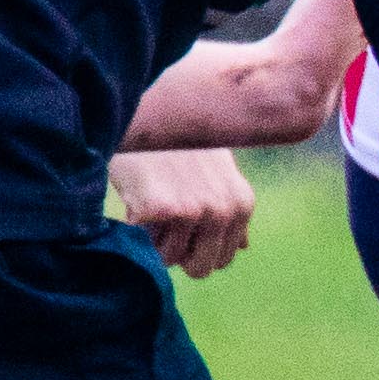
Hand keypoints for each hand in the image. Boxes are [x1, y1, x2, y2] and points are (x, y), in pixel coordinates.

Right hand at [110, 144, 258, 275]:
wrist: (143, 111)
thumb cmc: (176, 144)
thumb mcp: (218, 173)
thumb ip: (230, 210)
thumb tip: (244, 247)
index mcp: (242, 204)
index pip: (224, 258)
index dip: (197, 249)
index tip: (182, 227)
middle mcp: (225, 209)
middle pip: (200, 268)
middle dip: (178, 254)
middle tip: (163, 223)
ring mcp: (194, 209)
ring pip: (168, 258)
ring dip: (153, 238)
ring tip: (151, 200)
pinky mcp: (161, 208)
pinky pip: (144, 243)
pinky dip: (134, 226)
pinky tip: (138, 195)